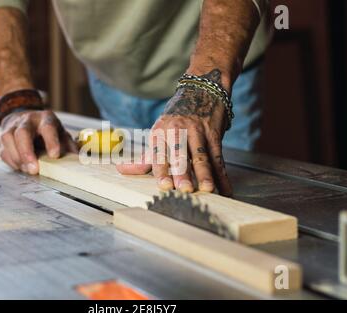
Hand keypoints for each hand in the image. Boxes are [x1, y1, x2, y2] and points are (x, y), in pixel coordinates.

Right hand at [0, 110, 77, 173]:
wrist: (26, 118)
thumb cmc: (47, 130)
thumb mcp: (62, 134)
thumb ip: (70, 147)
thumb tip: (80, 161)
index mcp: (45, 119)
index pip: (48, 128)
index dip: (51, 141)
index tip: (54, 155)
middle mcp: (28, 121)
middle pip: (22, 133)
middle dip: (27, 152)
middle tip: (34, 169)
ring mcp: (13, 127)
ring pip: (8, 140)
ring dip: (17, 158)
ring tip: (27, 170)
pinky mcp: (3, 137)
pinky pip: (3, 150)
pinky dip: (11, 161)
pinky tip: (20, 167)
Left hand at [117, 75, 231, 195]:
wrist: (201, 90)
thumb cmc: (175, 118)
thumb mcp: (158, 133)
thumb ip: (145, 157)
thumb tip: (121, 169)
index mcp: (160, 132)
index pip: (160, 154)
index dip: (162, 170)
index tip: (164, 186)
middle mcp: (178, 131)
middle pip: (181, 155)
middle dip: (183, 172)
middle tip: (185, 189)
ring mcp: (198, 132)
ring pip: (201, 155)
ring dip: (206, 174)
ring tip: (208, 189)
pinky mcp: (214, 134)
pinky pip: (218, 157)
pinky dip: (223, 175)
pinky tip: (226, 189)